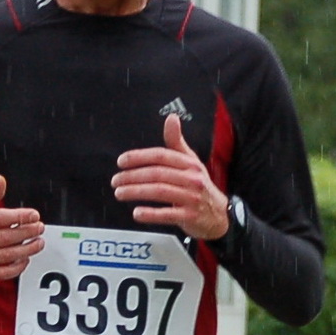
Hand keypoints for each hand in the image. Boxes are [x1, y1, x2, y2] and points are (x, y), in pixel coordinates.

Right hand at [0, 174, 43, 281]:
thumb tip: (1, 181)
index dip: (19, 217)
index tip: (34, 215)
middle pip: (4, 238)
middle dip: (26, 232)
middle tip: (39, 228)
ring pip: (5, 256)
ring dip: (26, 250)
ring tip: (38, 242)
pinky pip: (1, 272)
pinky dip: (17, 267)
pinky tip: (25, 259)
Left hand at [111, 113, 229, 239]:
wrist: (220, 214)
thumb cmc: (200, 186)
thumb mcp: (191, 162)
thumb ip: (176, 142)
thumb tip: (171, 118)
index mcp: (189, 163)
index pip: (161, 155)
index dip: (139, 157)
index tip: (121, 161)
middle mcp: (191, 178)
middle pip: (157, 173)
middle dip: (133, 176)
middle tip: (115, 181)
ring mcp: (191, 198)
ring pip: (159, 192)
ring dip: (136, 192)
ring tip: (120, 193)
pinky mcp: (189, 217)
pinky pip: (167, 214)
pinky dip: (151, 214)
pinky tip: (137, 213)